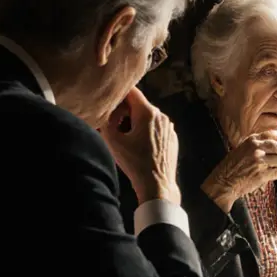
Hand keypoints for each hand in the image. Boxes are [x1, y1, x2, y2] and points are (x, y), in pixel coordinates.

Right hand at [102, 87, 180, 204]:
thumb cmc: (135, 162)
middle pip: (139, 105)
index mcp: (148, 112)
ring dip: (134, 122)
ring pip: (147, 117)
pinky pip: (156, 128)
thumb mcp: (113, 141)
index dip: (118, 95)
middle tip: (113, 125)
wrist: (157, 185)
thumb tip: (104, 112)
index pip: (132, 91)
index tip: (108, 102)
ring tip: (125, 138)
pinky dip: (146, 131)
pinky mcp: (172, 138)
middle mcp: (161, 116)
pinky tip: (138, 146)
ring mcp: (169, 127)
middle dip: (124, 112)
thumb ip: (106, 121)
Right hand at [200, 131, 276, 211]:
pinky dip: (275, 174)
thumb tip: (275, 143)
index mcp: (251, 140)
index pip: (273, 134)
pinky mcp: (262, 174)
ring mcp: (259, 161)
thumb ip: (256, 144)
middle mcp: (256, 148)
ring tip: (271, 167)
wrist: (224, 181)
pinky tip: (269, 174)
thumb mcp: (242, 148)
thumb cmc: (232, 166)